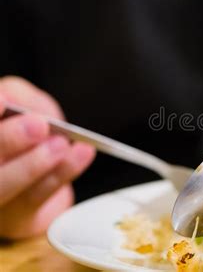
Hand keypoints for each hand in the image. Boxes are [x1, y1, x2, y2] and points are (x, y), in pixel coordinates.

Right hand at [0, 76, 94, 238]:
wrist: (43, 171)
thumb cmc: (27, 130)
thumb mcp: (23, 101)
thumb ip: (19, 96)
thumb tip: (26, 105)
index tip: (4, 99)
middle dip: (9, 140)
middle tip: (39, 126)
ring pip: (3, 185)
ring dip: (34, 163)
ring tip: (61, 144)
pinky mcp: (16, 218)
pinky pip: (37, 197)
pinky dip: (62, 173)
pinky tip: (82, 153)